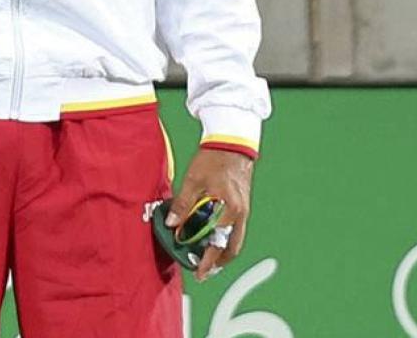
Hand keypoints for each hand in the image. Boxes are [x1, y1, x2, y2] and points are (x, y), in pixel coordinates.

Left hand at [168, 148, 253, 281]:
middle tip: (203, 270)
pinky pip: (235, 231)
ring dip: (222, 252)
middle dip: (218, 262)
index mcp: (230, 210)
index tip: (200, 272)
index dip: (209, 260)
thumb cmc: (212, 160)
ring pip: (235, 241)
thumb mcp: (193, 180)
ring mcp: (244, 211)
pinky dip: (225, 239)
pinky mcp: (243, 207)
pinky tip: (212, 239)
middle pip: (232, 248)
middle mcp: (240, 215)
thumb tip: (173, 224)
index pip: (218, 243)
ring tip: (207, 259)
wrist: (232, 144)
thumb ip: (183, 204)